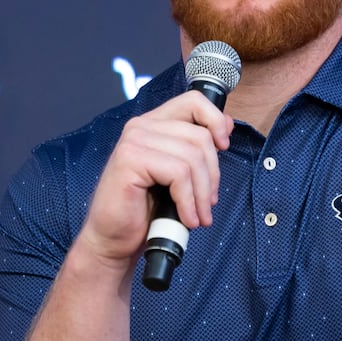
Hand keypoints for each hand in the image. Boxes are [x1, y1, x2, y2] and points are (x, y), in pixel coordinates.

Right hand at [78, 91, 233, 268]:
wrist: (114, 239)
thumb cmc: (144, 210)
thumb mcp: (178, 175)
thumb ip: (196, 148)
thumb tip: (227, 125)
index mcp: (153, 124)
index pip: (193, 101)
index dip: (216, 120)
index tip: (224, 146)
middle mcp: (141, 126)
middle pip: (200, 136)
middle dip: (212, 175)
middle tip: (208, 203)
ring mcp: (133, 141)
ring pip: (192, 157)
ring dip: (202, 194)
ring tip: (198, 216)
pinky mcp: (130, 160)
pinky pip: (178, 174)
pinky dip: (188, 200)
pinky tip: (186, 218)